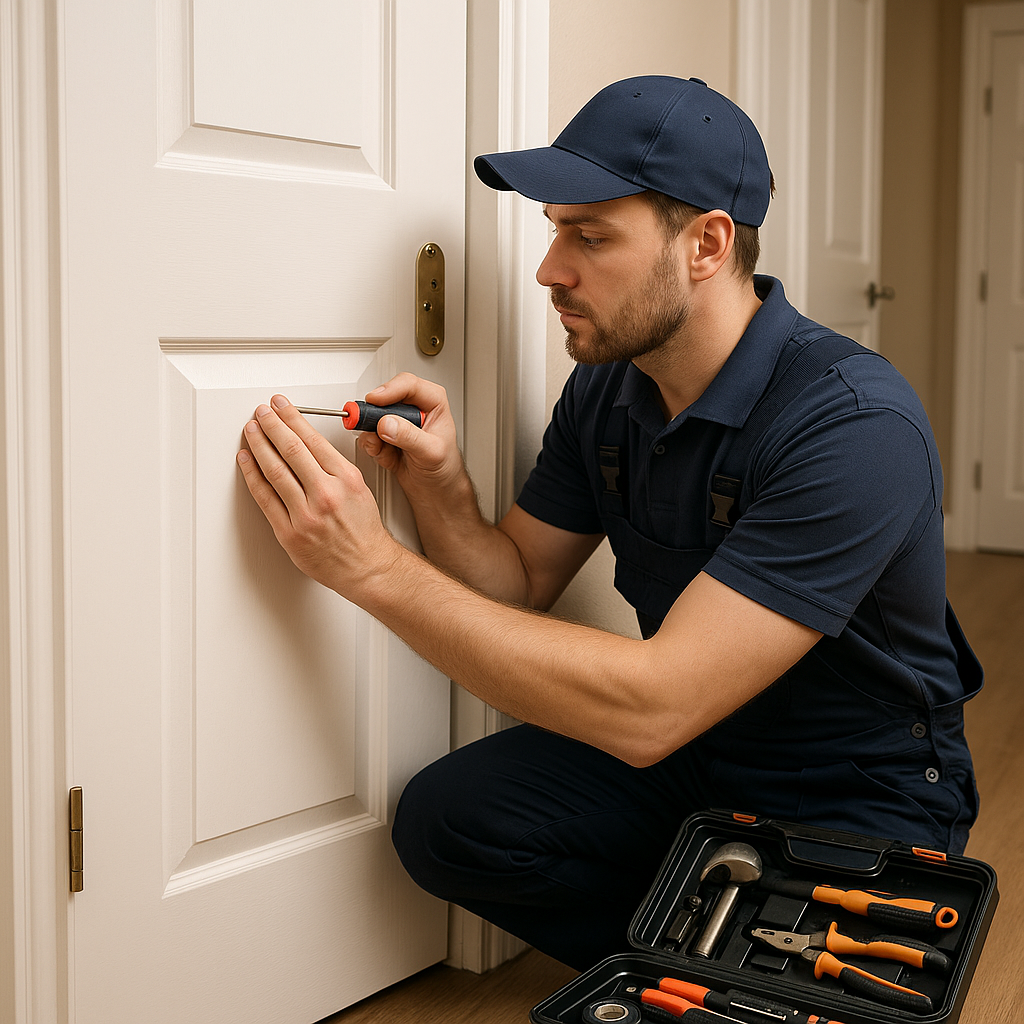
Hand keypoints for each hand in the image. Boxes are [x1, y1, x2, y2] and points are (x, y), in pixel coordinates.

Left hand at [237, 395, 401, 598]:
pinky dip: (252, 476)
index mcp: (345, 479)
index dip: (292, 418)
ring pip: (274, 471)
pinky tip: (246, 461)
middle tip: (261, 412)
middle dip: (272, 425)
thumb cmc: (364, 531)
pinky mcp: (290, 533)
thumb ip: (334, 466)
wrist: (367, 567)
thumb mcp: (359, 488)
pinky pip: (265, 499)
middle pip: (291, 450)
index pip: (312, 439)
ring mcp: (306, 515)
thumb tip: (306, 442)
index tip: (281, 406)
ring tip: (251, 430)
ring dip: (258, 445)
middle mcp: (326, 494)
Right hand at [356, 374, 465, 497]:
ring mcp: (397, 421)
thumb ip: (409, 436)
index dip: (389, 390)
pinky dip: (371, 447)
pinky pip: (368, 435)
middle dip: (374, 415)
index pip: (409, 385)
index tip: (375, 400)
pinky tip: (384, 456)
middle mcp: (413, 408)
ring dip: (372, 434)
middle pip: (385, 398)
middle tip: (367, 425)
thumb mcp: (431, 452)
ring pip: (372, 417)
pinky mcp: (384, 436)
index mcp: (432, 402)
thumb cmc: (444, 468)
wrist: (436, 490)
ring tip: (382, 449)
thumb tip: (387, 423)